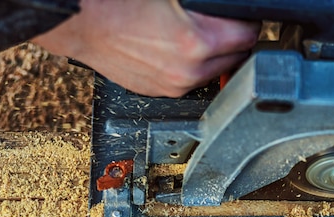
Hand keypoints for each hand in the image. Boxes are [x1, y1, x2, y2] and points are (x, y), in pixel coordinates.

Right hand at [33, 0, 259, 96]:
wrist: (85, 22)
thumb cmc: (122, 4)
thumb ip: (207, 5)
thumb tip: (225, 9)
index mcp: (198, 42)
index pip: (247, 35)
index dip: (247, 22)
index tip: (244, 17)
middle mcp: (190, 70)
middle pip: (237, 57)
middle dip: (234, 40)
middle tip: (226, 25)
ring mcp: (176, 85)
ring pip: (216, 71)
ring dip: (217, 56)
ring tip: (201, 37)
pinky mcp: (163, 92)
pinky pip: (193, 81)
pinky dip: (194, 67)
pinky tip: (180, 50)